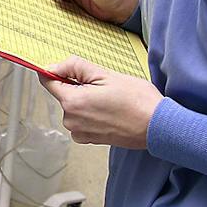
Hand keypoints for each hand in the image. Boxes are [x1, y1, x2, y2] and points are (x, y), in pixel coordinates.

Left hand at [39, 56, 162, 149]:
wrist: (158, 126)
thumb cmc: (137, 101)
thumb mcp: (105, 74)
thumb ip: (75, 67)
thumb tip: (52, 66)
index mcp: (73, 102)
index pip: (48, 81)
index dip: (54, 70)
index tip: (62, 66)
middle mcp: (72, 120)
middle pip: (63, 94)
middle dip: (77, 85)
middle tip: (102, 84)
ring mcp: (80, 132)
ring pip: (73, 107)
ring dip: (86, 100)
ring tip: (110, 99)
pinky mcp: (89, 139)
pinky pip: (82, 120)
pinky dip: (91, 113)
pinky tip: (110, 110)